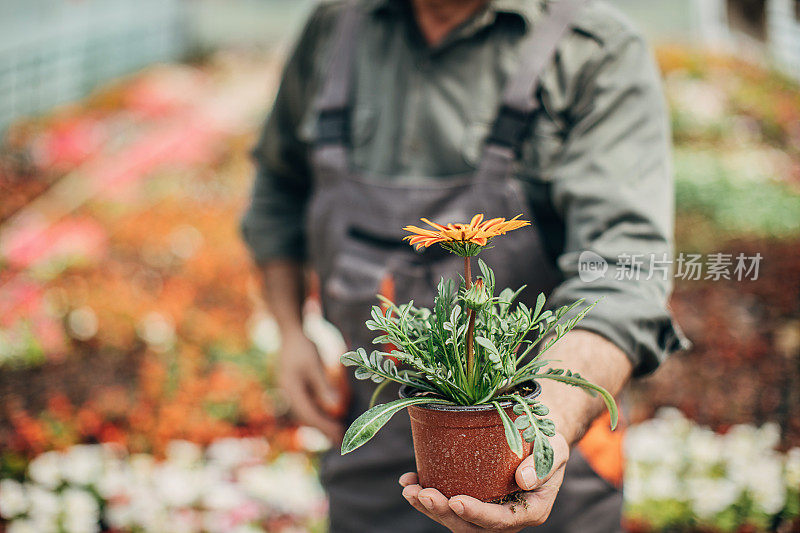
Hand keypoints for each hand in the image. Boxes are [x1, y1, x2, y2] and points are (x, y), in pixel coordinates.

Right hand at [277, 331, 343, 441]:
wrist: (290, 332)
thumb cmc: (303, 346)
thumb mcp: (314, 365)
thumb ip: (323, 386)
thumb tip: (336, 407)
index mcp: (291, 389)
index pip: (309, 414)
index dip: (325, 426)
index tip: (340, 434)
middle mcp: (288, 394)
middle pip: (306, 418)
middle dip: (323, 430)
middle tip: (342, 441)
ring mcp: (290, 392)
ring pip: (306, 413)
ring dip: (321, 424)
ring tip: (337, 435)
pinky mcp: (295, 388)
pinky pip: (306, 406)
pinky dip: (318, 414)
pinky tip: (329, 418)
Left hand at [399, 433, 568, 531]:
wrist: (536, 438)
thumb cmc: (546, 441)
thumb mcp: (553, 447)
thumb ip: (543, 464)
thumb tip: (523, 480)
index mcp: (530, 509)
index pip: (502, 520)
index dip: (477, 514)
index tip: (456, 500)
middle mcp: (505, 516)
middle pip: (471, 526)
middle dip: (444, 513)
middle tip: (424, 494)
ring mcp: (485, 510)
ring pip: (454, 519)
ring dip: (429, 508)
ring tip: (410, 490)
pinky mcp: (470, 499)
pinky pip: (446, 505)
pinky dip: (425, 495)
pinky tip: (409, 481)